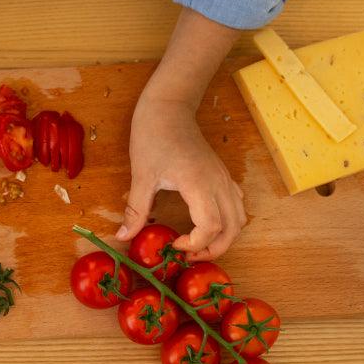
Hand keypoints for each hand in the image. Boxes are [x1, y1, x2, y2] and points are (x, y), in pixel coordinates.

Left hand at [119, 95, 245, 260]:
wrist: (169, 107)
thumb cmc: (153, 136)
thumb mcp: (141, 176)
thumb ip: (136, 210)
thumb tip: (123, 237)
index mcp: (199, 184)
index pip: (211, 227)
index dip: (195, 244)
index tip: (174, 245)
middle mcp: (218, 182)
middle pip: (233, 228)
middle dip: (215, 248)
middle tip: (189, 256)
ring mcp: (224, 177)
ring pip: (240, 217)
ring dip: (225, 237)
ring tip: (198, 244)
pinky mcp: (222, 174)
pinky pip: (237, 203)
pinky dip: (229, 220)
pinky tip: (205, 223)